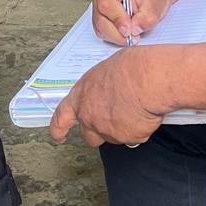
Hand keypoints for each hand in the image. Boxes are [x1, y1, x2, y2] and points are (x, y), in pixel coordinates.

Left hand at [49, 46, 171, 146]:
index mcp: (81, 97)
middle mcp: (90, 118)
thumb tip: (107, 92)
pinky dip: (142, 127)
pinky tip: (147, 111)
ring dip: (124, 128)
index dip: (58, 130)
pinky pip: (136, 135)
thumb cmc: (128, 68)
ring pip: (115, 136)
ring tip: (137, 107)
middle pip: (90, 136)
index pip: (61, 119)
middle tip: (114, 119)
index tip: (59, 135)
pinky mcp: (129, 138)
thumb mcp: (104, 72)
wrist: (147, 79)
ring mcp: (109, 131)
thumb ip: (100, 89)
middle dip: (99, 132)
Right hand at [92, 0, 176, 45]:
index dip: (118, 20)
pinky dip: (114, 35)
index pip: (106, 5)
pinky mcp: (99, 13)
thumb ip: (146, 19)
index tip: (130, 30)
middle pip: (101, 19)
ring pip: (100, 27)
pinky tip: (127, 31)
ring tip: (133, 34)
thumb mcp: (156, 4)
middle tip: (134, 37)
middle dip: (118, 33)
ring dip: (116, 35)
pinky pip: (102, 29)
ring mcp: (97, 2)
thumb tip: (135, 30)